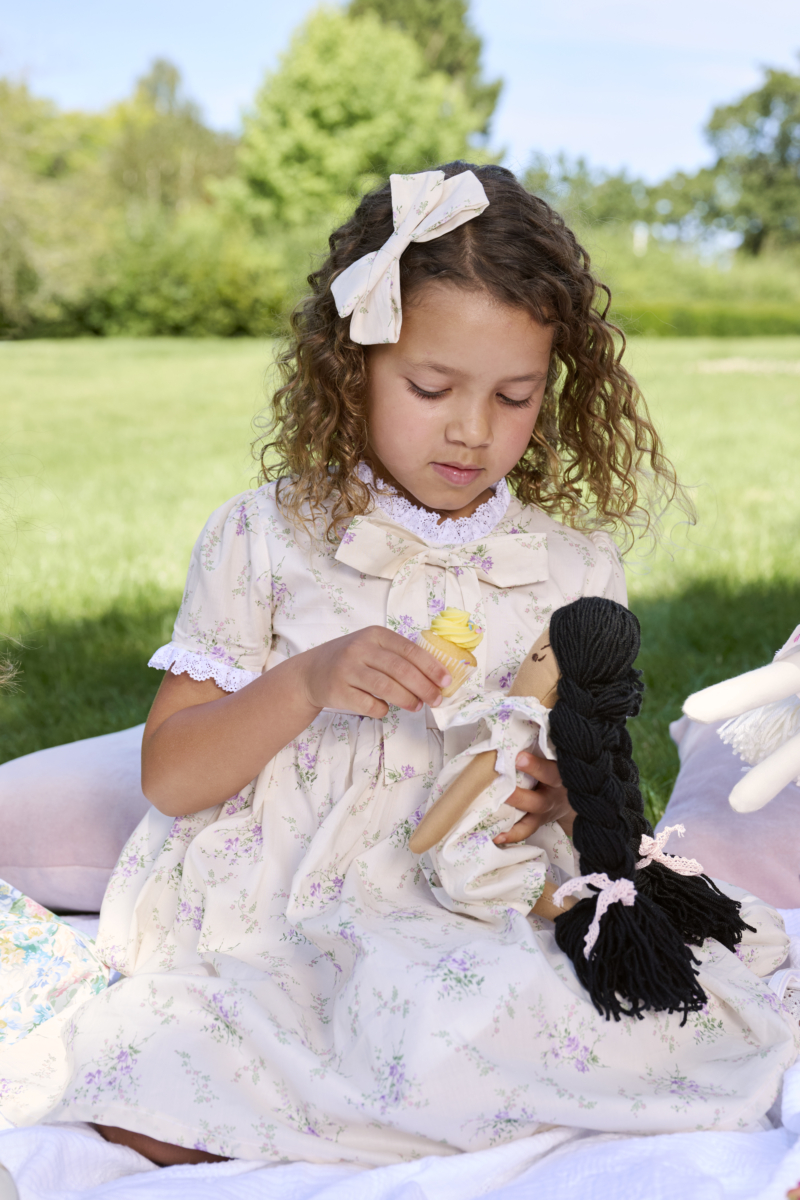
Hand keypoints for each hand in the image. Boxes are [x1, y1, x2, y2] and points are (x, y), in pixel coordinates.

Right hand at [298, 626, 450, 718]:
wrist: (311, 672)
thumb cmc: (351, 660)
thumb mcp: (371, 647)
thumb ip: (398, 656)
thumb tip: (435, 677)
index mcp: (374, 635)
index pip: (409, 650)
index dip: (431, 667)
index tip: (446, 681)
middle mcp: (360, 649)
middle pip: (401, 670)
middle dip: (424, 687)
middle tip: (436, 699)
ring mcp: (348, 670)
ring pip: (387, 687)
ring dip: (408, 699)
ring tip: (417, 706)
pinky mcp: (339, 691)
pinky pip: (370, 704)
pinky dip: (383, 709)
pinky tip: (384, 707)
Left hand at [493, 750, 574, 844]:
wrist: (577, 793)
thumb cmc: (559, 765)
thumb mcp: (558, 756)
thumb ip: (542, 746)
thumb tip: (514, 726)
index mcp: (562, 774)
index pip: (552, 771)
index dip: (536, 766)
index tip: (519, 758)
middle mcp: (556, 794)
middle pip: (539, 799)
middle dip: (520, 793)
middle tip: (500, 787)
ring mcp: (547, 810)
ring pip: (532, 814)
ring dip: (512, 813)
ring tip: (492, 812)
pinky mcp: (539, 821)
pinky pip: (526, 829)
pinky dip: (511, 834)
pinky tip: (496, 836)